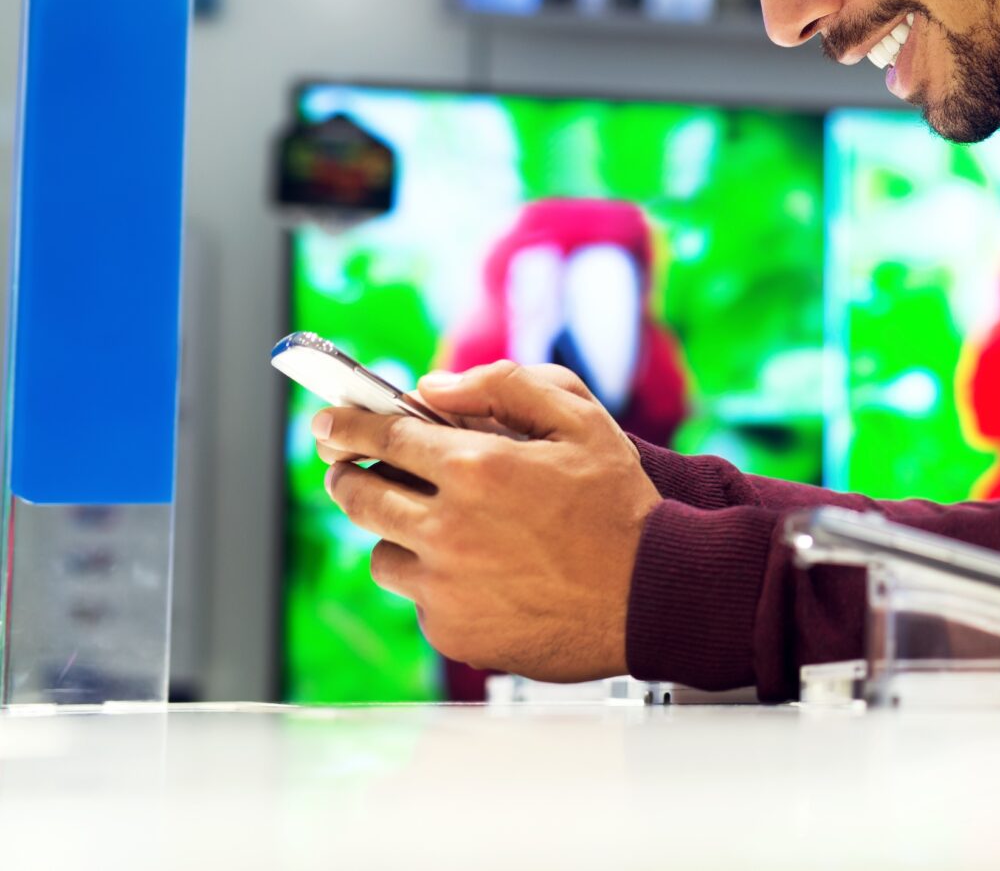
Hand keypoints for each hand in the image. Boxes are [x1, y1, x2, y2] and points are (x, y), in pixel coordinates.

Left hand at [311, 360, 659, 682]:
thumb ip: (505, 386)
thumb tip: (434, 387)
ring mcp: (445, 587)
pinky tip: (486, 574)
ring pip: (383, 554)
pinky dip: (439, 584)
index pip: (382, 437)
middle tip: (354, 471)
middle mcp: (448, 529)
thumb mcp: (581, 421)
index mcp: (476, 468)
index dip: (346, 425)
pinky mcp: (453, 631)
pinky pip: (420, 601)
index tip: (327, 423)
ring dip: (400, 535)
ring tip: (444, 529)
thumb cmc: (620, 506)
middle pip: (360, 497)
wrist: (652, 596)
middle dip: (349, 476)